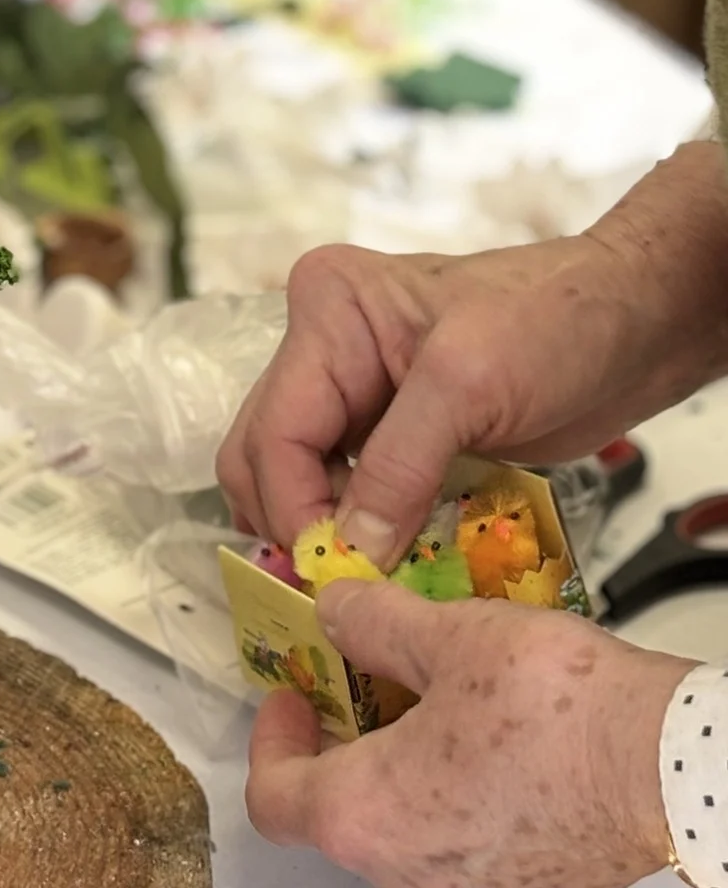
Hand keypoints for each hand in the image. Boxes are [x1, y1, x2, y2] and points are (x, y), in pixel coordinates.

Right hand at [218, 141, 727, 569]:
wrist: (632, 320)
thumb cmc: (559, 321)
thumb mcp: (471, 383)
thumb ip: (399, 466)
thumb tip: (349, 554)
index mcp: (328, 310)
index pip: (275, 430)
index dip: (295, 509)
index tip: (333, 578)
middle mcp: (325, 344)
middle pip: (265, 455)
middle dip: (296, 524)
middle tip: (342, 588)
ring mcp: (355, 386)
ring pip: (297, 477)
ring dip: (325, 532)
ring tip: (366, 583)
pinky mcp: (388, 427)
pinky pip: (346, 488)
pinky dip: (360, 529)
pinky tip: (391, 562)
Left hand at [247, 580, 687, 887]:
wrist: (666, 765)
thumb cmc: (557, 712)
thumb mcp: (447, 636)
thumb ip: (372, 622)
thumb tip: (333, 608)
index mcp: (367, 814)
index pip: (273, 796)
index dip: (271, 738)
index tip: (293, 693)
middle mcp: (408, 868)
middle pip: (336, 810)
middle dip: (340, 735)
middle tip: (357, 674)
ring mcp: (466, 882)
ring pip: (397, 821)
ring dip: (394, 755)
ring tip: (423, 683)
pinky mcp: (518, 878)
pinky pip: (454, 832)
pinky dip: (445, 780)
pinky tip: (478, 721)